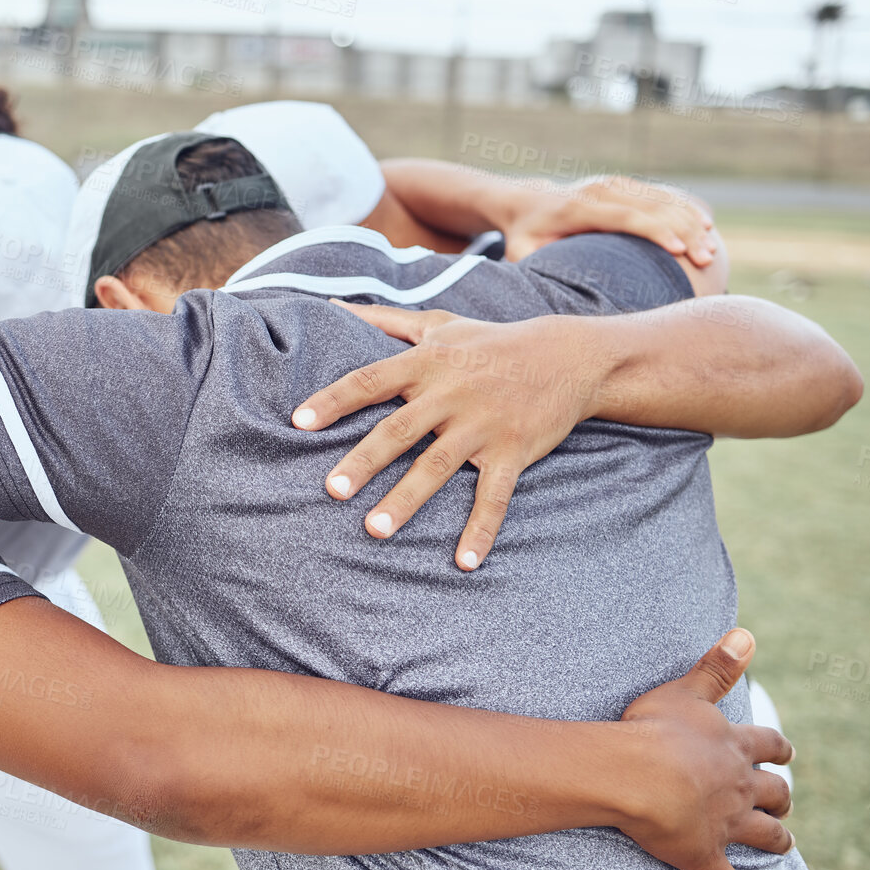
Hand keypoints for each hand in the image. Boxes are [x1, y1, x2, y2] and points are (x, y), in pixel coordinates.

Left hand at [293, 302, 604, 569]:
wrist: (570, 356)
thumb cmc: (490, 342)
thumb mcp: (439, 324)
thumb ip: (382, 320)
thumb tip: (329, 307)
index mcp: (427, 363)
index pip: (370, 380)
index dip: (333, 400)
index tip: (298, 421)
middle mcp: (452, 394)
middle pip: (399, 430)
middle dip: (364, 460)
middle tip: (331, 490)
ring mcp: (483, 425)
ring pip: (438, 466)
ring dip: (407, 500)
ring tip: (375, 530)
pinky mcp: (514, 452)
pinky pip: (495, 496)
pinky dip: (481, 529)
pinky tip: (464, 562)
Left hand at [502, 176, 714, 266]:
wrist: (526, 201)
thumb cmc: (524, 236)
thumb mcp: (521, 253)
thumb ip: (534, 268)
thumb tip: (551, 293)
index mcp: (577, 208)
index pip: (625, 216)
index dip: (654, 232)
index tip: (679, 251)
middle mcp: (599, 190)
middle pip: (651, 207)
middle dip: (683, 231)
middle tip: (708, 258)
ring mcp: (613, 184)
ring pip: (661, 198)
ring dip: (690, 221)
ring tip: (712, 247)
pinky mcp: (624, 184)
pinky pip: (660, 194)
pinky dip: (684, 207)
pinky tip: (705, 225)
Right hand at [615, 629, 794, 869]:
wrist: (634, 774)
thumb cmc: (651, 729)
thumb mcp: (686, 689)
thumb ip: (717, 664)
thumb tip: (747, 633)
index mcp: (731, 747)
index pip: (767, 746)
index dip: (776, 749)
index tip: (782, 752)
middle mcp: (737, 786)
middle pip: (774, 794)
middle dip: (780, 798)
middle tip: (780, 803)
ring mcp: (725, 824)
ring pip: (765, 837)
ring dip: (776, 841)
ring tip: (781, 846)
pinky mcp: (706, 857)